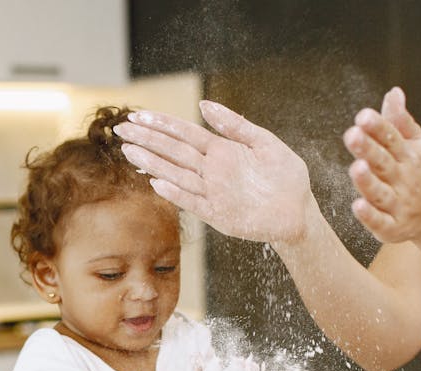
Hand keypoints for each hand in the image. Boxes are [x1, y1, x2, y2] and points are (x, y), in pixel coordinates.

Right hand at [113, 101, 318, 245]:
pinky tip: (156, 183)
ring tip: (129, 152)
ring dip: (153, 164)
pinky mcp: (218, 214)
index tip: (138, 116)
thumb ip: (235, 125)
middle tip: (121, 130)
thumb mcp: (265, 143)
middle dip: (147, 140)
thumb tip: (203, 106)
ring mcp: (212, 193)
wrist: (299, 212)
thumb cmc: (286, 177)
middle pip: (174, 152)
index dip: (160, 124)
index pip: (184, 134)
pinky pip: (192, 202)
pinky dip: (176, 193)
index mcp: (221, 150)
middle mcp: (212, 171)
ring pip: (177, 175)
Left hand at [342, 87, 420, 244]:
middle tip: (352, 134)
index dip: (378, 127)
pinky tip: (358, 205)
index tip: (363, 115)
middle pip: (384, 163)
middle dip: (368, 149)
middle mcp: (404, 179)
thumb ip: (400, 121)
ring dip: (368, 182)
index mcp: (408, 155)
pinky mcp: (391, 227)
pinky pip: (380, 222)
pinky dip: (370, 216)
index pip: (392, 138)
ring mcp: (398, 204)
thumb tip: (393, 92)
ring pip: (381, 193)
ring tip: (356, 167)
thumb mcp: (416, 144)